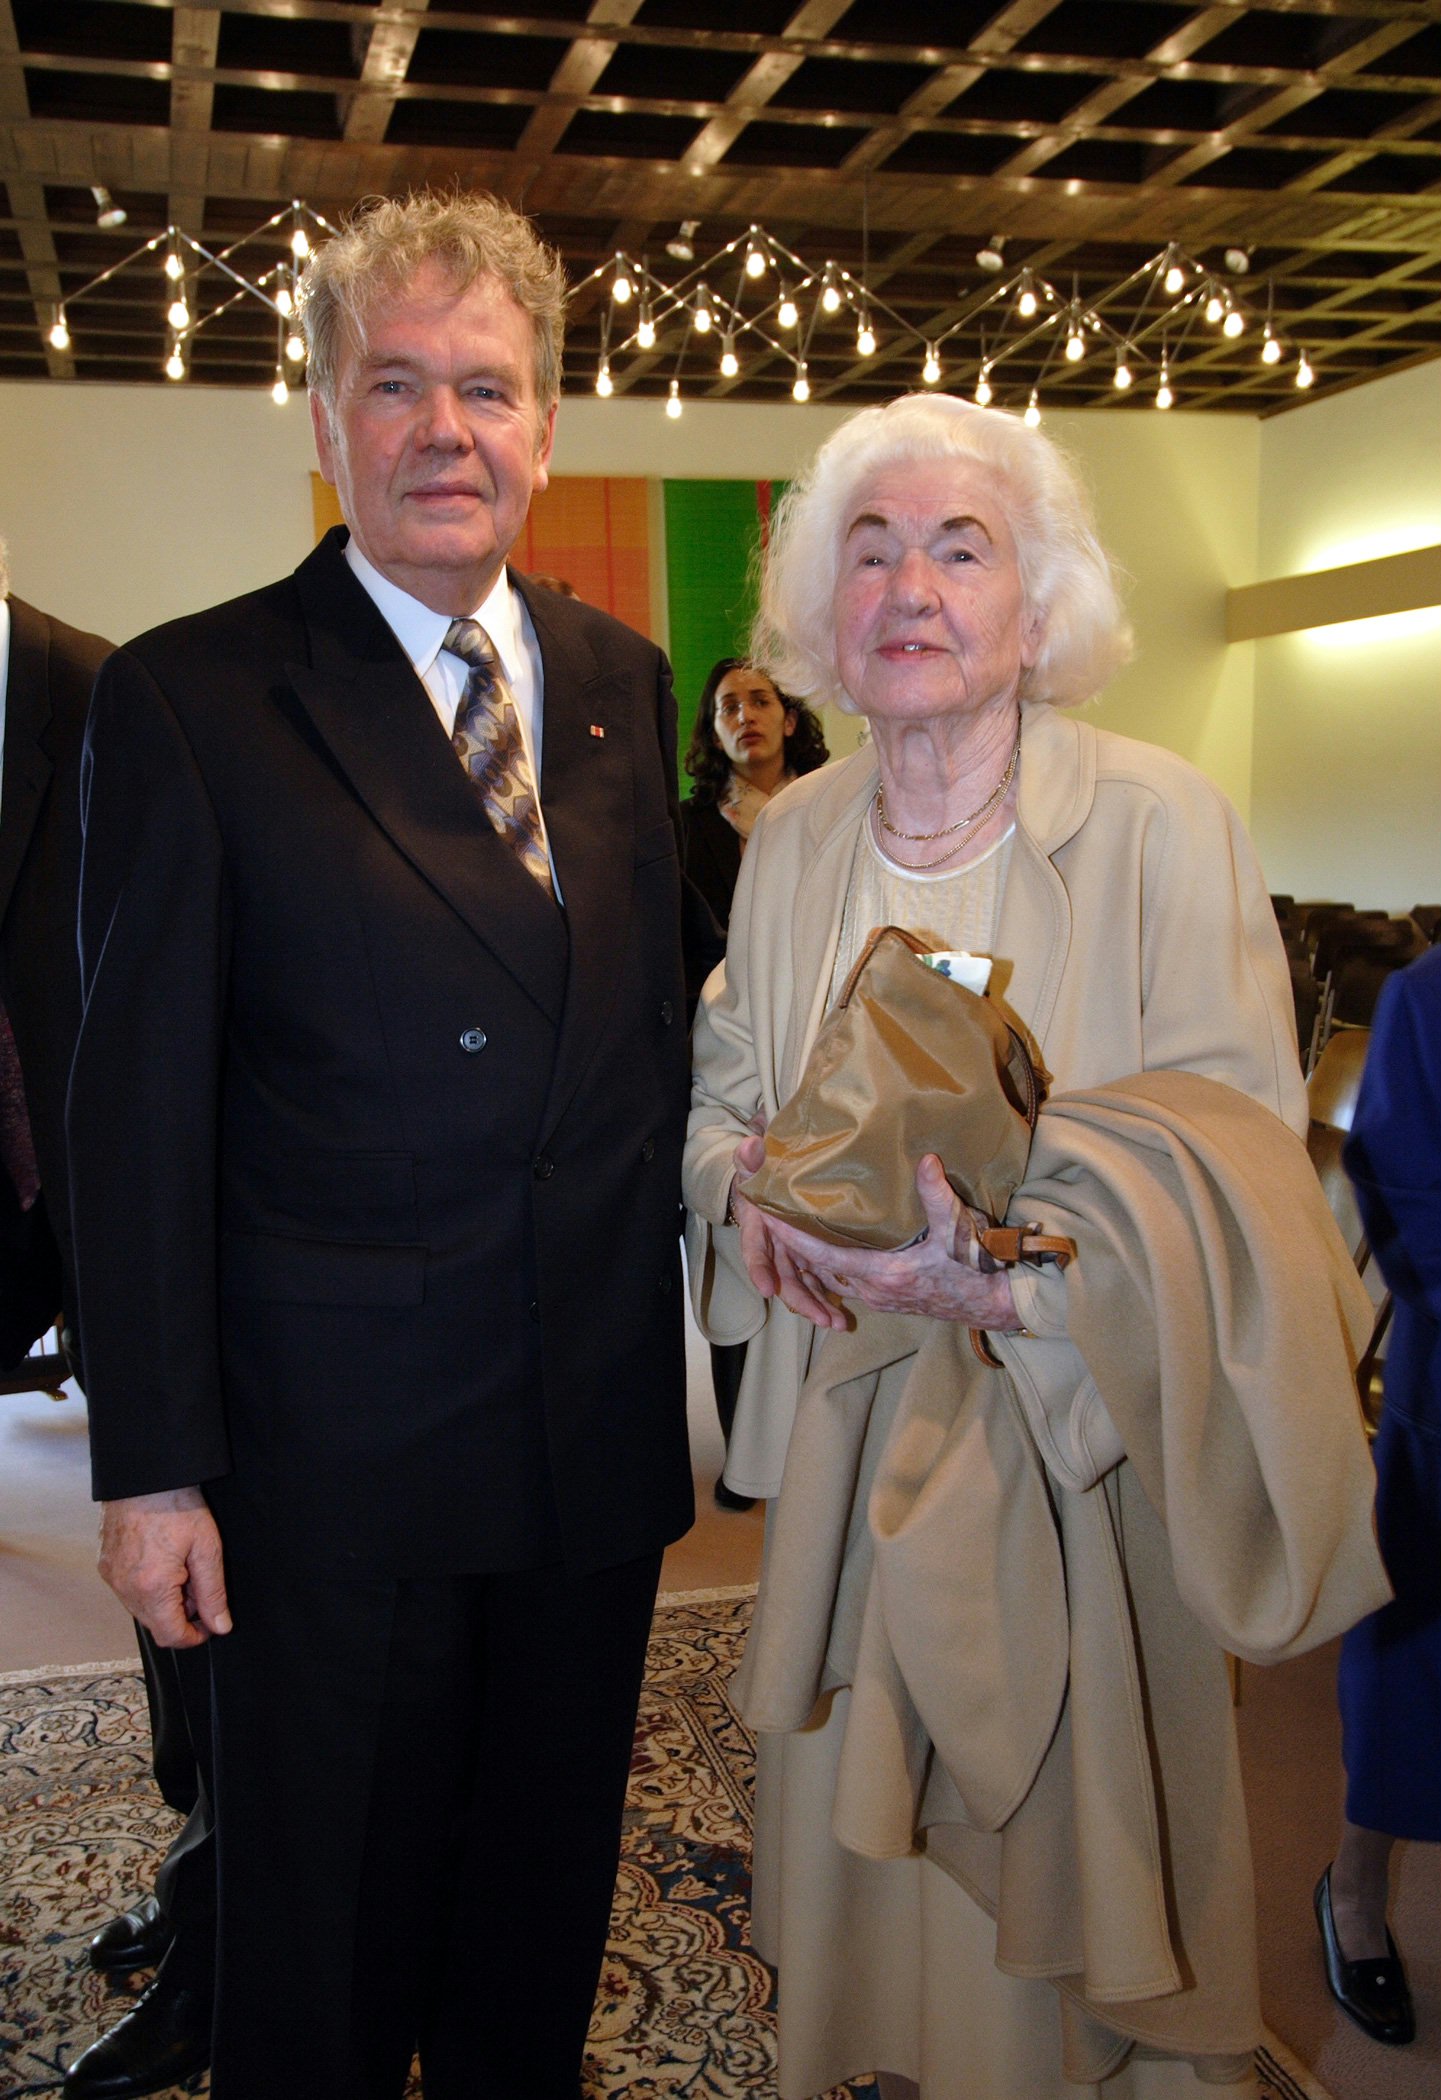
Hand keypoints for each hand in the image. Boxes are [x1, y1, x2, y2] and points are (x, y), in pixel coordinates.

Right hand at [99, 1488, 231, 1648]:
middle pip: (155, 1624)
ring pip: (141, 1609)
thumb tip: (220, 1626)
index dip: (194, 1637)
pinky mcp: (104, 1565)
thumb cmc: (178, 1504)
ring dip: (164, 1601)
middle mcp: (124, 1588)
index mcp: (151, 1588)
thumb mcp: (207, 1549)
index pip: (170, 1636)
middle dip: (181, 1615)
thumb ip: (213, 1593)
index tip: (210, 1624)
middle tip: (199, 1586)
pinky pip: (127, 1590)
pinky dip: (147, 1587)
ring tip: (183, 1568)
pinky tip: (163, 1561)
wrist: (145, 1474)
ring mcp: (111, 1577)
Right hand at [729, 1132, 851, 1329]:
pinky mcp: (808, 1257)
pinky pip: (817, 1280)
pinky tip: (844, 1315)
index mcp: (759, 1226)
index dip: (760, 1270)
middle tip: (820, 1319)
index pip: (755, 1251)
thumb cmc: (764, 1172)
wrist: (773, 1179)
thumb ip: (751, 1158)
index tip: (767, 1289)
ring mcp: (791, 1255)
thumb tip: (749, 1147)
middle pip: (782, 1278)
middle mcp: (773, 1247)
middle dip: (800, 1301)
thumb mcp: (756, 1162)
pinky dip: (828, 1298)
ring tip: (836, 1324)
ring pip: (801, 1286)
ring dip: (817, 1306)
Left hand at [754, 1154, 1019, 1329]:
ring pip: (835, 1278)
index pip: (822, 1255)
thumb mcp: (958, 1229)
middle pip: (820, 1268)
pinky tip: (835, 1245)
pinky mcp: (892, 1299)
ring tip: (795, 1228)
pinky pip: (851, 1282)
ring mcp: (882, 1298)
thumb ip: (937, 1195)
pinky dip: (835, 1265)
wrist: (995, 1303)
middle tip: (774, 1215)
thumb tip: (925, 1160)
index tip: (769, 1217)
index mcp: (882, 1272)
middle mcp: (875, 1289)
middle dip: (796, 1245)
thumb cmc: (975, 1268)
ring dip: (815, 1258)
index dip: (792, 1237)